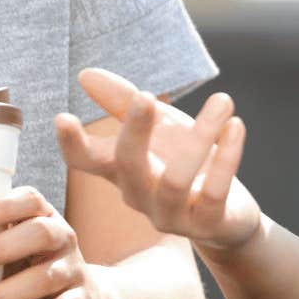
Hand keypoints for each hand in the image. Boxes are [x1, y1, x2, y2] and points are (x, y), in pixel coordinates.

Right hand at [54, 67, 261, 253]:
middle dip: (134, 131)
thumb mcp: (159, 128)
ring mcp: (171, 215)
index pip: (86, 161)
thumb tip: (84, 74)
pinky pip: (214, 193)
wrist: (229, 216)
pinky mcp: (207, 225)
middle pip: (126, 166)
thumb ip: (125, 102)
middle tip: (146, 95)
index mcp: (122, 171)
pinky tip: (236, 126)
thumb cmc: (186, 164)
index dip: (72, 143)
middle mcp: (140, 196)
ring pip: (175, 181)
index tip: (62, 117)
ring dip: (200, 136)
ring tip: (223, 100)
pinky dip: (227, 158)